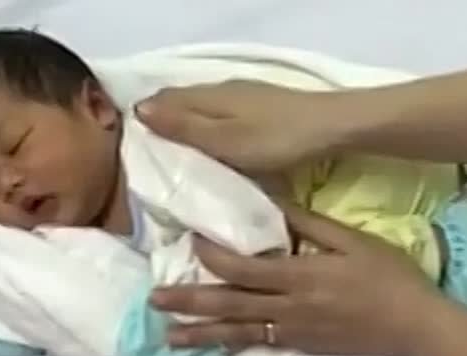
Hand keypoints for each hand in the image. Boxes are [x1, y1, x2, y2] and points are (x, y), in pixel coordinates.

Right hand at [135, 80, 343, 172]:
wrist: (330, 128)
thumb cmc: (276, 140)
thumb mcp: (225, 141)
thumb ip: (185, 127)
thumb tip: (139, 109)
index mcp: (208, 96)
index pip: (163, 99)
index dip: (146, 118)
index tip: (136, 147)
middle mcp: (222, 89)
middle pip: (181, 101)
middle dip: (164, 121)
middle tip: (155, 156)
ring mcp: (244, 95)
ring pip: (202, 106)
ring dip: (187, 124)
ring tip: (181, 153)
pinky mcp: (262, 105)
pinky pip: (222, 112)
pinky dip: (209, 126)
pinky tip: (216, 143)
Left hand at [150, 202, 444, 355]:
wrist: (414, 324)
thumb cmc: (386, 275)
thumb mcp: (351, 240)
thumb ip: (309, 224)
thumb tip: (272, 203)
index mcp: (299, 275)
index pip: (243, 267)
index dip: (212, 256)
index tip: (189, 241)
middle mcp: (288, 307)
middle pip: (229, 304)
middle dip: (189, 302)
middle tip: (153, 300)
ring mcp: (293, 331)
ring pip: (238, 331)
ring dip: (200, 332)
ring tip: (168, 335)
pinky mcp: (302, 345)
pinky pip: (260, 344)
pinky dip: (233, 345)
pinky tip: (214, 347)